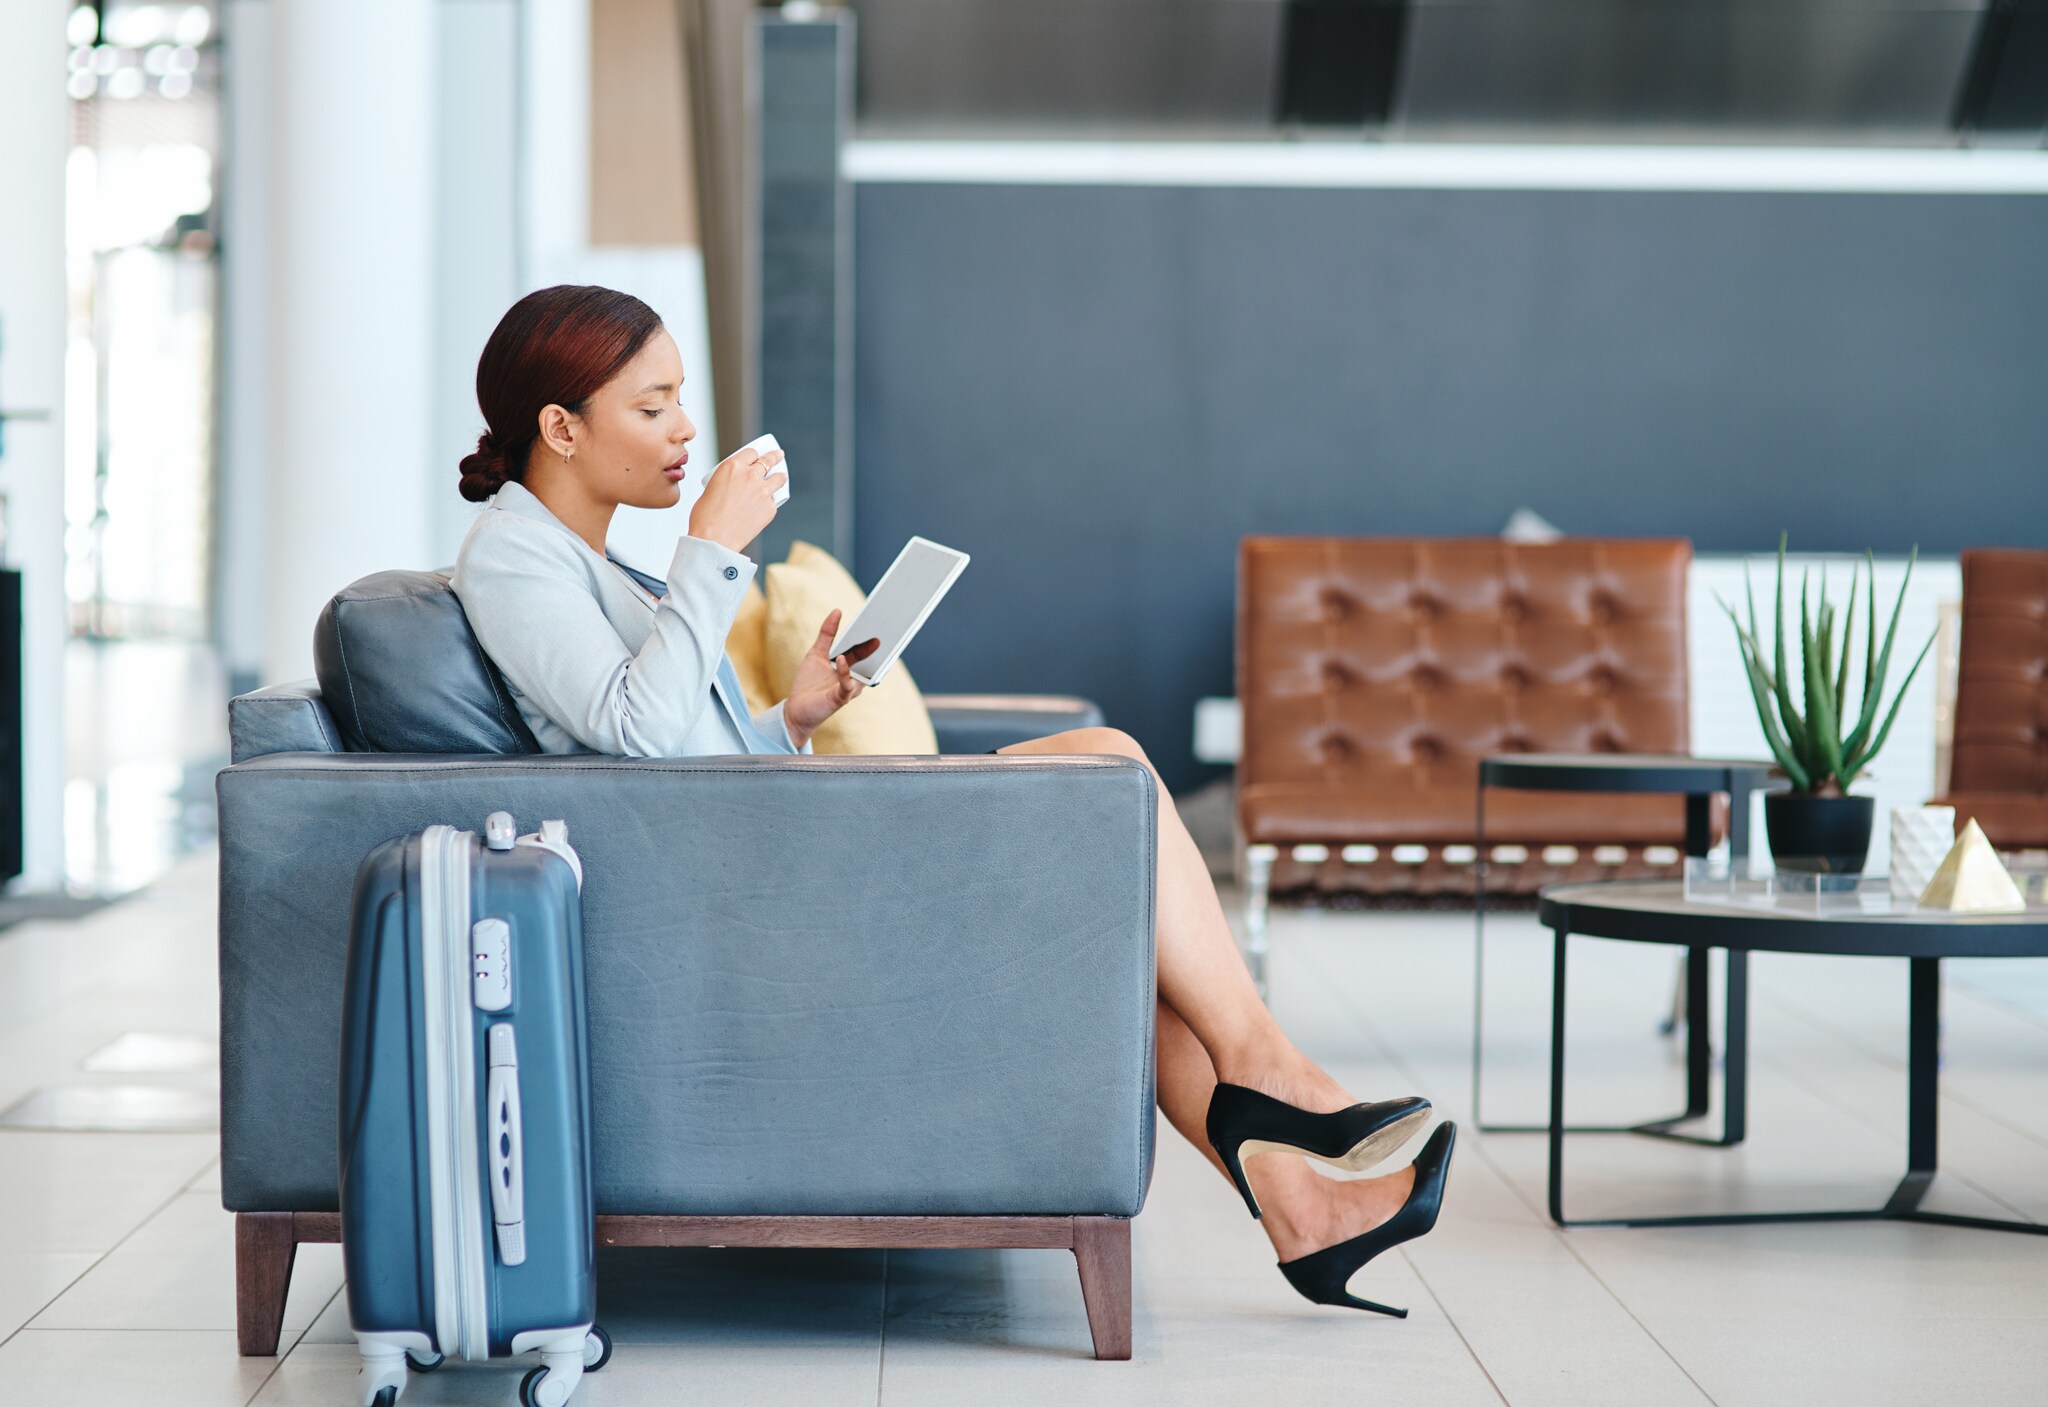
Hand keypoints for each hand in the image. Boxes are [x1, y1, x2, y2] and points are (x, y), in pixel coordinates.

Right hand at [687, 445, 786, 553]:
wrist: (713, 539)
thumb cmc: (705, 517)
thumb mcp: (711, 488)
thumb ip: (727, 481)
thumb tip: (736, 486)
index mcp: (732, 467)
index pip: (751, 453)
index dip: (756, 454)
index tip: (759, 456)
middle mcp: (750, 475)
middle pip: (768, 460)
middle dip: (774, 457)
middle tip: (778, 455)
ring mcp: (763, 491)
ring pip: (779, 478)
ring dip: (779, 477)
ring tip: (780, 477)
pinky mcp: (770, 508)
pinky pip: (774, 501)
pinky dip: (770, 502)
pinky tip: (765, 505)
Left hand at [782, 609, 880, 748]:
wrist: (795, 709)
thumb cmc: (808, 684)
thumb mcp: (817, 654)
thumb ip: (827, 634)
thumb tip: (837, 611)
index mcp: (849, 667)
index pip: (864, 650)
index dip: (871, 637)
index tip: (880, 620)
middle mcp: (853, 678)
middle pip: (868, 659)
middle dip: (878, 645)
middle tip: (886, 628)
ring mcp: (848, 688)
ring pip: (862, 672)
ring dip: (868, 656)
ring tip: (874, 640)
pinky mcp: (840, 698)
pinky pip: (847, 684)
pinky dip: (845, 672)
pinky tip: (842, 659)